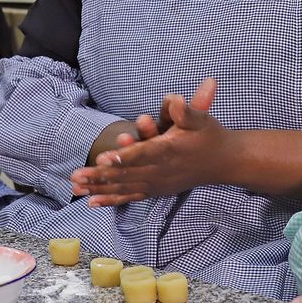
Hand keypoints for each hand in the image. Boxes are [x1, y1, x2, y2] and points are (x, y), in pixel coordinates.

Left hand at [71, 79, 226, 206]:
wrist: (225, 162)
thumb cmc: (209, 136)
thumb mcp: (201, 118)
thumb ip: (187, 110)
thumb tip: (175, 99)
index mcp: (169, 150)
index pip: (142, 154)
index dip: (122, 157)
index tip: (102, 159)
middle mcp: (161, 170)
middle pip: (126, 174)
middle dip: (99, 175)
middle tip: (76, 175)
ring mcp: (158, 183)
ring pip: (124, 187)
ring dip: (99, 188)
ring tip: (76, 188)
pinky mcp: (157, 190)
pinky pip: (131, 196)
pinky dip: (112, 199)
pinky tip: (92, 202)